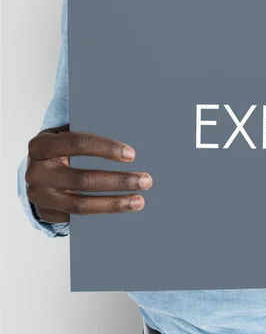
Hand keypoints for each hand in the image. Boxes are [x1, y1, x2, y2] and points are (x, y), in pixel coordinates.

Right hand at [26, 124, 151, 223]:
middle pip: (83, 179)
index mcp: (41, 145)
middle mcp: (35, 172)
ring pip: (81, 204)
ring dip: (114, 203)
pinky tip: (121, 208)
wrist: (37, 170)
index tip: (133, 154)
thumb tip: (133, 133)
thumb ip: (91, 133)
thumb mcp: (68, 134)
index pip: (77, 143)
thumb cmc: (62, 147)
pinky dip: (101, 213)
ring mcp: (38, 196)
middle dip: (118, 181)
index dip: (106, 148)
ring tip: (139, 201)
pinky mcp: (45, 213)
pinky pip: (77, 217)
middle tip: (146, 181)